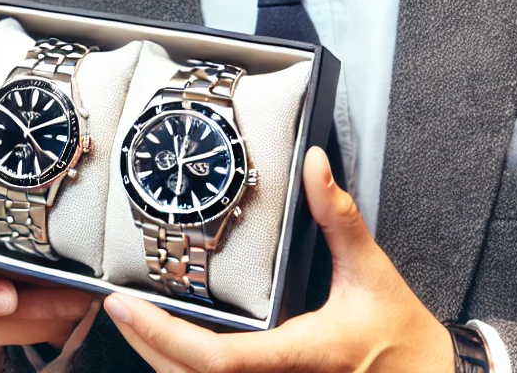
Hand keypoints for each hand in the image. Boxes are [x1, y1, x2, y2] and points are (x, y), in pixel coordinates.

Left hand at [103, 148, 454, 372]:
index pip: (219, 360)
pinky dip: (185, 370)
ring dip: (159, 360)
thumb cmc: (401, 333)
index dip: (163, 336)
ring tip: (134, 321)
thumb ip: (338, 217)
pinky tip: (170, 345)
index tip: (124, 304)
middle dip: (145, 346)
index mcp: (305, 354)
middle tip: (115, 306)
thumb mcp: (372, 271)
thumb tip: (315, 163)